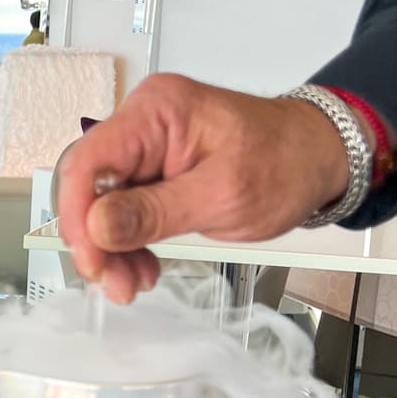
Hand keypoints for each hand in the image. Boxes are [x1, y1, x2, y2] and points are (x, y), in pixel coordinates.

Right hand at [55, 74, 354, 303]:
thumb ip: (154, 212)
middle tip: (115, 284)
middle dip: (95, 241)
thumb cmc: (285, 164)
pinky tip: (142, 266)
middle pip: (88, 186)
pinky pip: (123, 208)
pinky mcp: (153, 169)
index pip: (87, 163)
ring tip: (133, 283)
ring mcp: (146, 146)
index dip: (78, 217)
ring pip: (101, 204)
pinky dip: (128, 242)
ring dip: (111, 249)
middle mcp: (142, 122)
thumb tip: (96, 227)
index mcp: (156, 113)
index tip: (93, 263)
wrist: (318, 158)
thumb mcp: (223, 196)